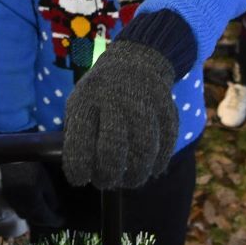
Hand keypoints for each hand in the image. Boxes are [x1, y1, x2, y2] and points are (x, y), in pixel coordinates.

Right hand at [0, 161, 63, 227]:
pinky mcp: (6, 196)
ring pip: (25, 214)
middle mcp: (21, 207)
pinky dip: (27, 208)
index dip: (55, 221)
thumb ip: (51, 196)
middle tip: (55, 217)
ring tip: (44, 210)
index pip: (45, 219)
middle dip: (45, 220)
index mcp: (32, 204)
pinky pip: (18, 207)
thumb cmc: (30, 165)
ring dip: (35, 215)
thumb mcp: (45, 179)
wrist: (9, 157)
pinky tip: (31, 202)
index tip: (62, 221)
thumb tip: (55, 208)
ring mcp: (12, 202)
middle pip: (35, 219)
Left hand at [62, 40, 177, 189]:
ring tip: (128, 180)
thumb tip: (79, 170)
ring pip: (144, 150)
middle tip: (106, 182)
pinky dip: (157, 163)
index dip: (78, 167)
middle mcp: (116, 99)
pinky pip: (166, 145)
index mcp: (88, 98)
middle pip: (114, 147)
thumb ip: (77, 133)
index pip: (80, 139)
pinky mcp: (168, 110)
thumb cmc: (101, 92)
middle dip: (108, 175)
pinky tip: (149, 168)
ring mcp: (145, 103)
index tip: (79, 179)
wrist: (137, 62)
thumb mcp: (80, 102)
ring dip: (135, 174)